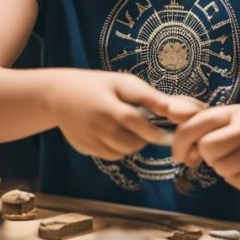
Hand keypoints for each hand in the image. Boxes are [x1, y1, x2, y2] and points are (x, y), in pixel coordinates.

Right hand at [47, 68, 201, 159]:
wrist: (59, 94)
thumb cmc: (99, 85)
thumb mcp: (124, 83)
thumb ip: (151, 98)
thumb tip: (179, 111)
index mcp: (109, 108)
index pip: (137, 125)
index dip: (154, 132)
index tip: (168, 134)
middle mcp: (98, 127)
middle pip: (132, 143)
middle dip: (144, 136)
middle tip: (143, 123)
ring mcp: (90, 141)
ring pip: (123, 152)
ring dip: (132, 143)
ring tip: (126, 125)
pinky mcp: (85, 149)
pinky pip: (111, 155)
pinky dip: (118, 148)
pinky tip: (113, 132)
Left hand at [169, 105, 239, 189]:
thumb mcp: (228, 116)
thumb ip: (197, 114)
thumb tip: (169, 109)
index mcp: (233, 112)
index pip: (195, 124)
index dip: (180, 142)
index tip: (179, 155)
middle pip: (207, 148)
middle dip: (206, 156)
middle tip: (214, 155)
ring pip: (221, 168)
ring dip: (222, 169)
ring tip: (234, 160)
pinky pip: (236, 181)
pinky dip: (236, 178)